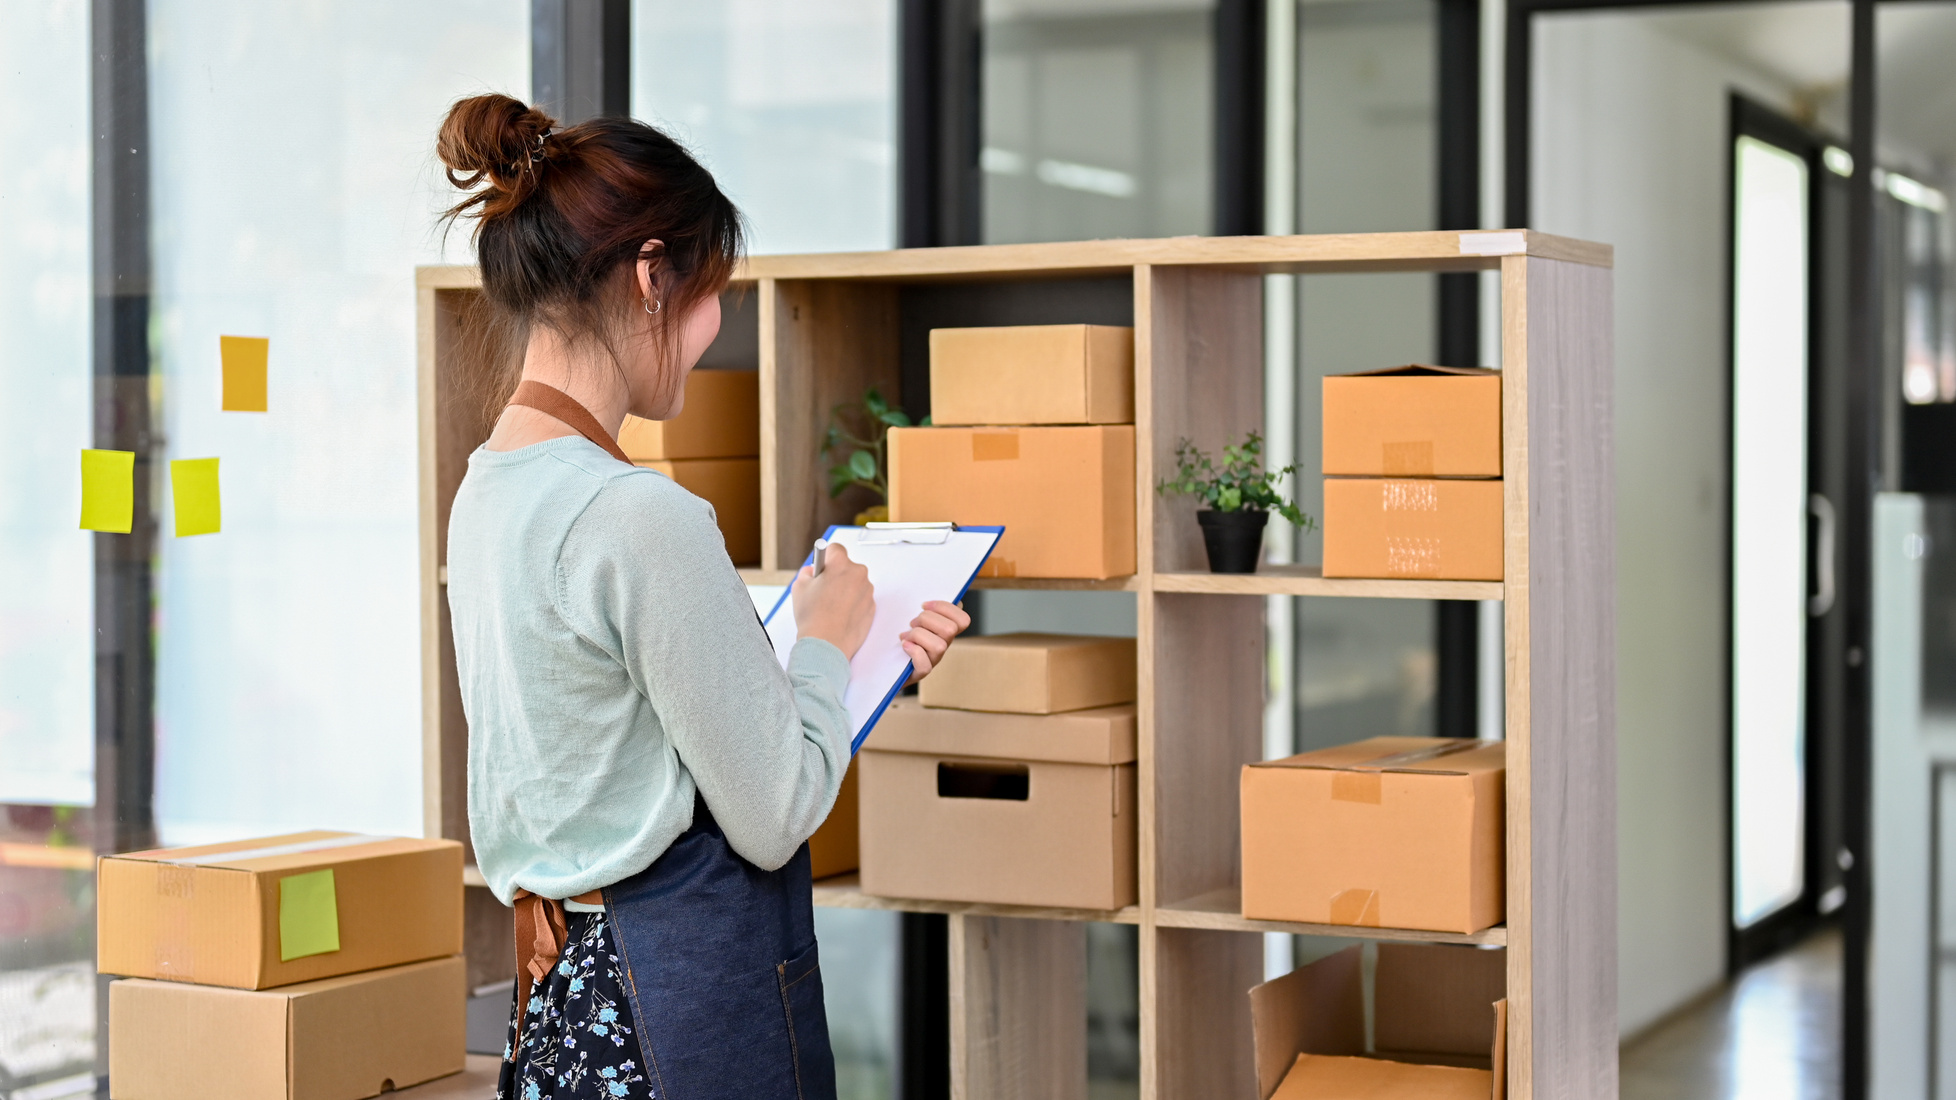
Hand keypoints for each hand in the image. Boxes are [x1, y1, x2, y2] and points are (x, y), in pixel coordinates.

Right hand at [793, 544, 874, 658]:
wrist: (827, 644)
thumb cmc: (813, 616)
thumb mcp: (799, 587)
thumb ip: (806, 573)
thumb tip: (812, 572)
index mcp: (841, 565)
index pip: (835, 549)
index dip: (825, 557)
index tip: (821, 566)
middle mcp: (858, 574)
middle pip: (847, 567)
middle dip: (836, 575)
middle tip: (823, 590)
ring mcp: (867, 591)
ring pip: (855, 584)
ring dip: (845, 590)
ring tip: (830, 607)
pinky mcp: (872, 607)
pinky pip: (861, 599)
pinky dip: (852, 604)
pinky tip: (839, 616)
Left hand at [902, 600, 972, 683]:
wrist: (881, 660)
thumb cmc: (897, 633)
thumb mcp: (910, 615)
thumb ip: (923, 606)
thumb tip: (935, 598)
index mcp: (944, 629)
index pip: (963, 620)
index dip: (946, 608)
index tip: (924, 605)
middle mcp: (942, 645)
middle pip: (950, 629)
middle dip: (927, 620)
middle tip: (912, 623)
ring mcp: (933, 660)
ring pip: (939, 646)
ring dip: (918, 635)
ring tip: (906, 635)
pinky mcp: (920, 673)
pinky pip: (925, 666)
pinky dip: (914, 652)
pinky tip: (904, 645)